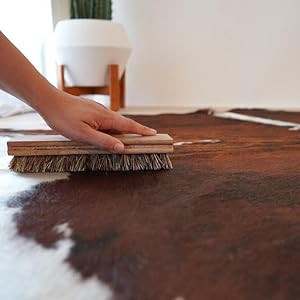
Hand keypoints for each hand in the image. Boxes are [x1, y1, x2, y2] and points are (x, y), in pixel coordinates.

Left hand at [39, 89, 156, 152]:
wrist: (49, 101)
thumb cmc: (63, 118)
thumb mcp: (83, 134)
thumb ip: (103, 141)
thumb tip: (122, 148)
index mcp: (105, 117)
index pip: (128, 125)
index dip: (141, 130)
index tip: (153, 133)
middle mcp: (104, 112)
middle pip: (124, 123)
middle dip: (136, 130)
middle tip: (146, 137)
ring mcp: (97, 110)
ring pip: (115, 122)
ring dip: (123, 130)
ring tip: (128, 139)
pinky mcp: (91, 111)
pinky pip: (106, 120)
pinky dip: (112, 128)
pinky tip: (108, 133)